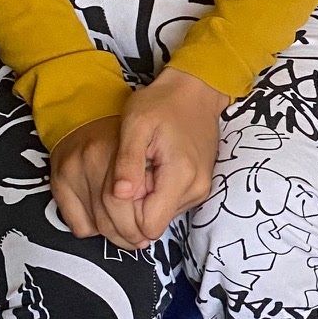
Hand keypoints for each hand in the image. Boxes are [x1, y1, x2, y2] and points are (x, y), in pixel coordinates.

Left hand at [49, 71, 228, 249]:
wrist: (194, 92)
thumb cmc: (160, 103)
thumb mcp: (135, 124)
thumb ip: (127, 161)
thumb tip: (119, 195)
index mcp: (180, 175)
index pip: (149, 226)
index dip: (125, 215)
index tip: (118, 188)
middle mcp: (195, 190)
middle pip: (153, 226)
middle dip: (131, 211)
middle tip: (125, 177)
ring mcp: (199, 191)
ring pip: (160, 218)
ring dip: (142, 202)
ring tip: (139, 169)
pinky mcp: (197, 188)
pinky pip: (168, 206)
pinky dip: (153, 195)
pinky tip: (149, 170)